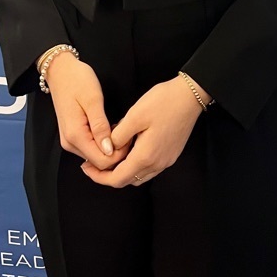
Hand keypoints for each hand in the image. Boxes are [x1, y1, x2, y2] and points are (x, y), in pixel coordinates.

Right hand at [44, 53, 129, 170]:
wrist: (60, 70)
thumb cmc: (77, 80)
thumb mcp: (93, 100)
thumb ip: (100, 127)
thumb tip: (109, 150)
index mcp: (75, 135)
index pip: (101, 161)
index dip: (119, 154)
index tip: (129, 137)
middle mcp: (70, 143)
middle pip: (98, 161)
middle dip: (116, 151)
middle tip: (126, 130)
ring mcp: (70, 140)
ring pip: (95, 156)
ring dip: (110, 146)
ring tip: (118, 126)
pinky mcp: (72, 135)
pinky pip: (90, 147)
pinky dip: (103, 142)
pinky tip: (109, 127)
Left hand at [80, 76, 205, 188]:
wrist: (190, 96)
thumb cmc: (163, 102)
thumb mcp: (135, 115)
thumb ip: (119, 135)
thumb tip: (108, 149)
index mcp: (146, 156)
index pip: (117, 179)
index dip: (99, 177)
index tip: (86, 167)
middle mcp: (157, 164)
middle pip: (127, 180)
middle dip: (108, 175)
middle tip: (92, 162)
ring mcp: (166, 160)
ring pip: (138, 175)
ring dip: (122, 170)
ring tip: (109, 154)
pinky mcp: (170, 154)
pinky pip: (148, 168)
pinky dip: (134, 164)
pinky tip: (128, 148)